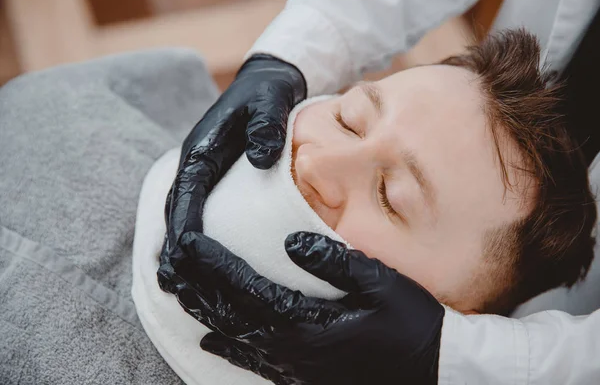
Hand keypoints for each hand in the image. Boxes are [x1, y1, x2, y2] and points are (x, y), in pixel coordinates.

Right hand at [157, 54, 305, 290]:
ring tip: (189, 295)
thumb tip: (259, 158)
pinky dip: (194, 247)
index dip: (185, 230)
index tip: (188, 261)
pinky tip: (205, 274)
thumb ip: (265, 125)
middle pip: (177, 218)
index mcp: (202, 152)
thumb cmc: (268, 93)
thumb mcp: (271, 101)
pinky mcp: (213, 185)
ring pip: (181, 223)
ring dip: (182, 257)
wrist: (266, 82)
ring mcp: (201, 178)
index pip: (186, 197)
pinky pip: (195, 219)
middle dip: (179, 255)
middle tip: (185, 292)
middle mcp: (195, 168)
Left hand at [170, 231, 444, 384]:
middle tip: (169, 265)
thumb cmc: (412, 326)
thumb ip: (333, 262)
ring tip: (178, 294)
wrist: (434, 376)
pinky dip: (229, 348)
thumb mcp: (381, 286)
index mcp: (309, 324)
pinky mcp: (305, 379)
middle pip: (231, 316)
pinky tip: (211, 343)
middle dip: (197, 288)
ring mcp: (297, 369)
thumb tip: (289, 243)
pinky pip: (255, 363)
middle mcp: (293, 351)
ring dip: (205, 314)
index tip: (188, 243)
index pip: (247, 290)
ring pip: (236, 340)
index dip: (215, 266)